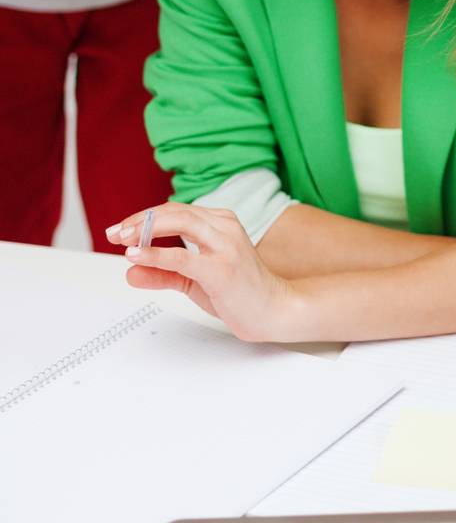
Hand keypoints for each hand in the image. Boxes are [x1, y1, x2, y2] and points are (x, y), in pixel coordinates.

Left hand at [105, 204, 305, 343]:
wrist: (273, 311)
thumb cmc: (240, 292)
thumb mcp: (194, 280)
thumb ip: (163, 273)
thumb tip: (131, 271)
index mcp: (220, 222)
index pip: (175, 210)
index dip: (143, 218)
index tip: (119, 230)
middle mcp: (224, 226)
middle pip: (175, 211)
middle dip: (139, 220)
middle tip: (114, 233)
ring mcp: (225, 245)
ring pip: (180, 222)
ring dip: (145, 229)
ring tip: (122, 241)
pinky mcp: (222, 268)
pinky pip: (183, 256)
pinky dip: (156, 254)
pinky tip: (135, 255)